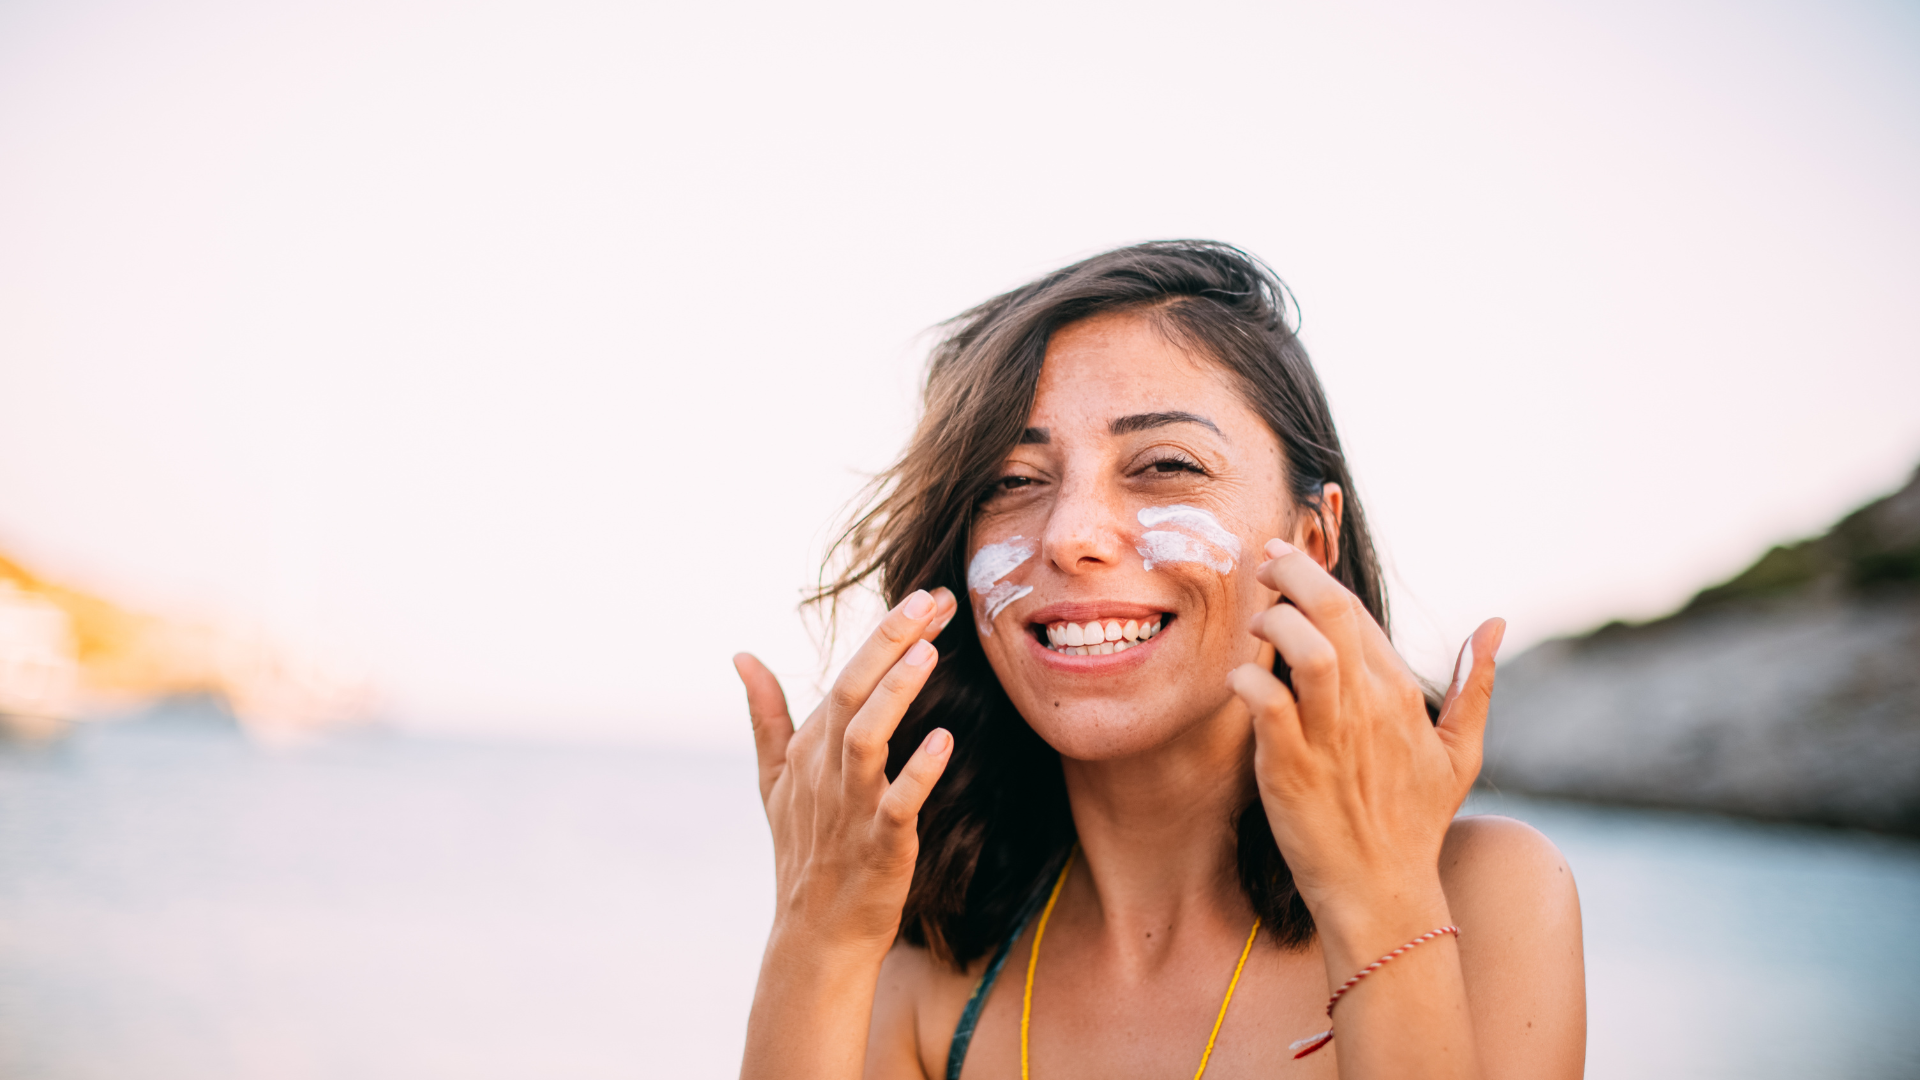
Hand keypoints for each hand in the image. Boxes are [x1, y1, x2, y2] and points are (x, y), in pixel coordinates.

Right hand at [733, 586, 960, 953]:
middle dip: (889, 641)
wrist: (815, 934)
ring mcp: (849, 806)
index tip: (930, 595)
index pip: (848, 675)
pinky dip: (918, 772)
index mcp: (809, 747)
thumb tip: (741, 656)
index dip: (887, 633)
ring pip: (866, 737)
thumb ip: (765, 715)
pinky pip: (896, 803)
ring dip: (895, 694)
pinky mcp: (878, 844)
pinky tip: (943, 741)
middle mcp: (825, 769)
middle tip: (930, 599)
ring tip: (927, 653)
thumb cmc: (802, 851)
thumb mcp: (774, 778)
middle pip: (852, 692)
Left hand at [1227, 539, 1504, 928]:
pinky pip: (1267, 703)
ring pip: (1306, 648)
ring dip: (1274, 621)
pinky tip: (1239, 678)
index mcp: (1399, 694)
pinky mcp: (1290, 766)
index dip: (1317, 579)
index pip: (1356, 613)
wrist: (1382, 891)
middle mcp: (1368, 706)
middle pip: (1332, 611)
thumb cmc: (1414, 822)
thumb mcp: (1461, 753)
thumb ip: (1474, 685)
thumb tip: (1497, 624)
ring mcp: (1330, 735)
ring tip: (1256, 622)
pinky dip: (1248, 679)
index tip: (1286, 560)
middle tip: (1264, 562)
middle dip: (1292, 573)